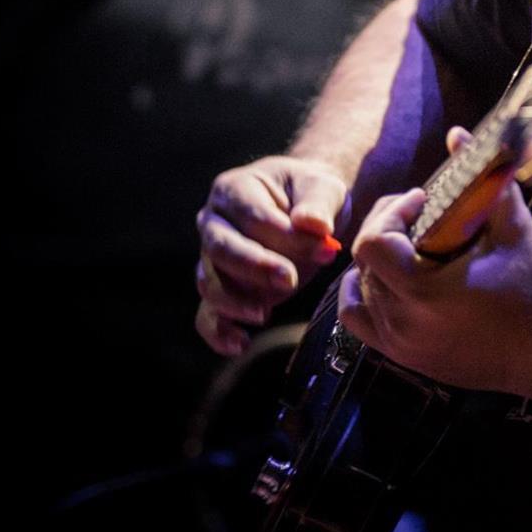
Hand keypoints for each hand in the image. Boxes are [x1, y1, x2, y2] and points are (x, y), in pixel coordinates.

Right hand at [194, 156, 349, 355]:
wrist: (306, 210)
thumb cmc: (311, 194)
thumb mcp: (324, 188)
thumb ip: (319, 204)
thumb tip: (311, 224)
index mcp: (234, 189)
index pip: (251, 215)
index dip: (283, 235)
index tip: (322, 249)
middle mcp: (214, 222)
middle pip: (221, 248)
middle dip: (254, 267)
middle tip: (290, 280)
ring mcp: (212, 258)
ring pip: (210, 281)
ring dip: (235, 301)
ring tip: (265, 314)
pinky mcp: (222, 289)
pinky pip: (207, 313)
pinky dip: (218, 331)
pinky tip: (239, 343)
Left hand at [337, 128, 531, 396]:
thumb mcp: (513, 228)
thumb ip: (485, 179)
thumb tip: (457, 133)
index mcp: (424, 291)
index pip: (372, 243)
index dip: (391, 213)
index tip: (422, 202)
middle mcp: (404, 321)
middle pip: (364, 261)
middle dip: (386, 227)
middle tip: (416, 214)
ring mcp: (401, 343)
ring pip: (360, 286)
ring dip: (378, 259)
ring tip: (410, 244)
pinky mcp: (404, 356)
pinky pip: (357, 318)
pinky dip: (361, 292)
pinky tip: (384, 277)